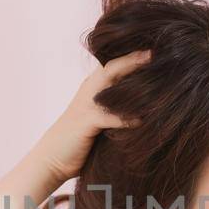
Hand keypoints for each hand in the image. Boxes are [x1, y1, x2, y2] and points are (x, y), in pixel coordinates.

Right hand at [33, 49, 152, 183]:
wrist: (52, 158)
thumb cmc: (79, 138)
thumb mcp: (98, 115)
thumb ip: (115, 105)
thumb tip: (146, 101)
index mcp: (92, 86)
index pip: (113, 64)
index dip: (132, 56)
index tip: (155, 50)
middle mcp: (89, 90)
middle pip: (113, 68)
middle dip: (134, 60)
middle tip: (156, 54)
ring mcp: (86, 105)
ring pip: (112, 89)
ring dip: (134, 87)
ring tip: (157, 83)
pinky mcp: (86, 122)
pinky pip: (110, 117)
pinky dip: (126, 119)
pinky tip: (142, 121)